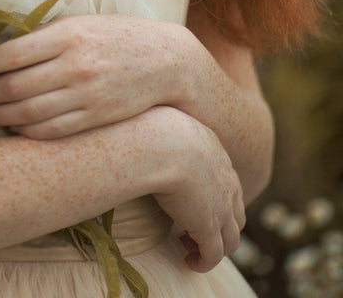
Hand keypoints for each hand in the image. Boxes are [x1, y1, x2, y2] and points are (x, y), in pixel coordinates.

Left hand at [0, 14, 189, 137]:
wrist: (167, 61)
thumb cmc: (117, 35)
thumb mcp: (82, 22)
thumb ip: (47, 35)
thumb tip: (4, 48)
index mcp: (67, 35)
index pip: (10, 54)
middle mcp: (74, 66)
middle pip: (14, 87)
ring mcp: (85, 96)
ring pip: (27, 113)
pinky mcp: (94, 119)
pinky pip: (50, 131)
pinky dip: (25, 131)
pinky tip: (13, 126)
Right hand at [145, 106, 245, 272]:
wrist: (163, 146)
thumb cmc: (156, 129)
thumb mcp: (170, 125)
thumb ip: (170, 133)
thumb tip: (152, 130)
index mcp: (218, 155)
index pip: (228, 184)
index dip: (216, 199)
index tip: (194, 205)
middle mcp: (227, 183)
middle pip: (236, 214)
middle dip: (221, 227)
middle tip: (195, 230)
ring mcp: (221, 207)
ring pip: (230, 239)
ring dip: (214, 248)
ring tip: (191, 248)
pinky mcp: (209, 227)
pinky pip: (213, 255)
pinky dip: (204, 262)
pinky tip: (189, 261)